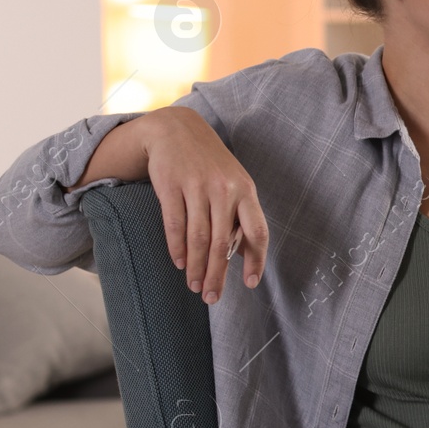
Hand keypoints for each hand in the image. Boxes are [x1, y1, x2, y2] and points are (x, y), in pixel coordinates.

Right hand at [140, 108, 268, 304]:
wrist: (177, 130)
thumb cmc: (211, 165)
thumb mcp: (234, 185)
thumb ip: (240, 217)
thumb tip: (243, 257)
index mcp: (246, 191)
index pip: (257, 231)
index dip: (255, 260)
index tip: (250, 284)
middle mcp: (225, 189)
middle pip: (223, 242)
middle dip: (218, 274)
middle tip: (212, 298)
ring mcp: (198, 186)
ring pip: (198, 237)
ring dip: (196, 267)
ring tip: (195, 287)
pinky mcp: (171, 184)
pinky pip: (174, 224)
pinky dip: (176, 248)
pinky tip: (179, 264)